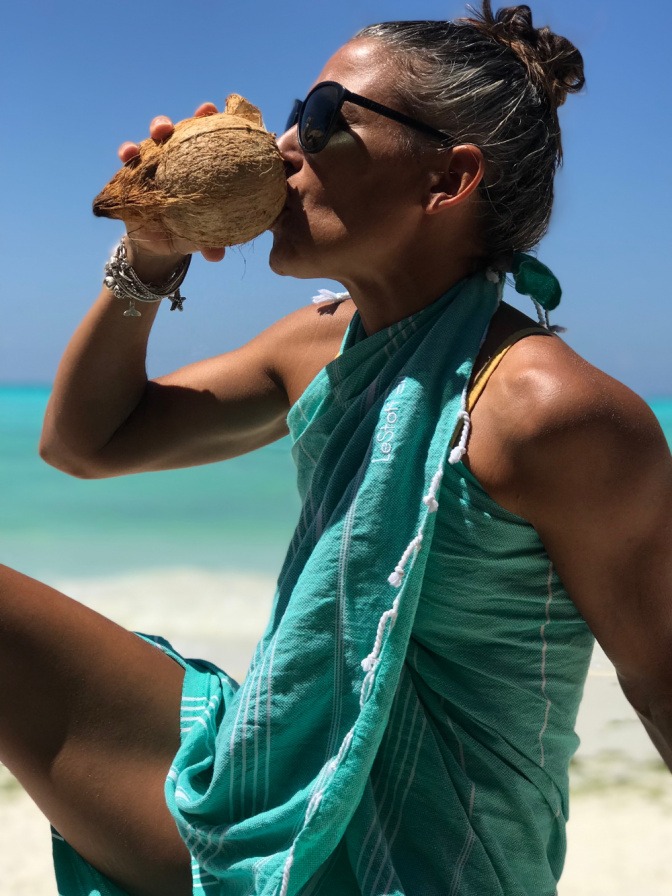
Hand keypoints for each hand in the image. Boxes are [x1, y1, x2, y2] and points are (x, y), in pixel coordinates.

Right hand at [117, 103, 225, 272]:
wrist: (160, 244)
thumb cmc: (189, 232)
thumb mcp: (200, 237)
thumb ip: (210, 242)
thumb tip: (217, 255)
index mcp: (200, 166)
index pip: (206, 138)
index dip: (210, 121)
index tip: (213, 110)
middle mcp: (178, 160)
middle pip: (180, 131)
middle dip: (189, 120)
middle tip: (190, 118)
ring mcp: (155, 163)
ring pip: (156, 138)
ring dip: (158, 128)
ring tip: (159, 132)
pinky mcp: (133, 172)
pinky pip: (129, 159)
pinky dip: (127, 153)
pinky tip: (127, 154)